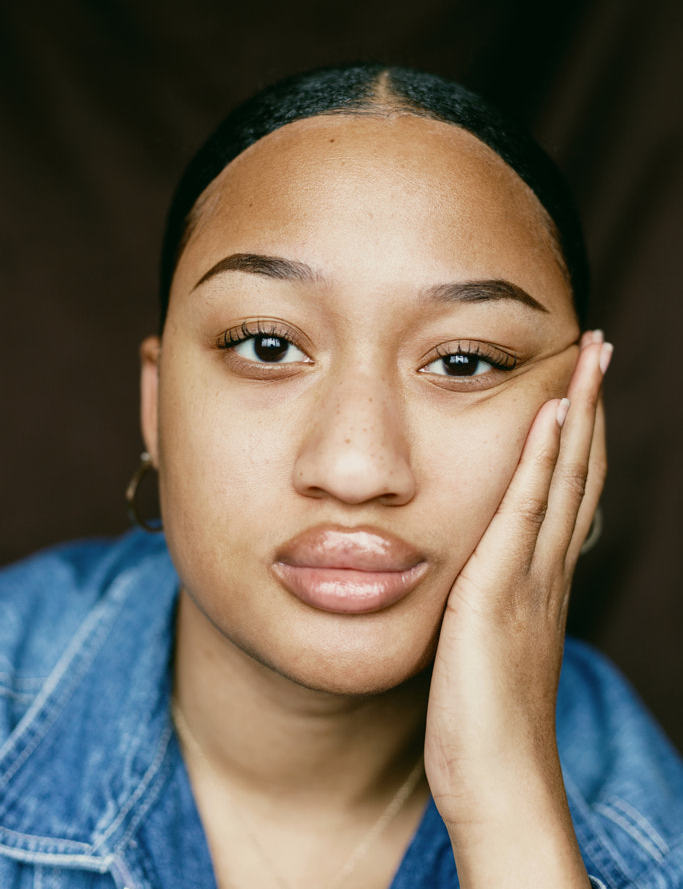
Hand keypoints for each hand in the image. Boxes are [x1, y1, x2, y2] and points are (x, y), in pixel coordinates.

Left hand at [424, 331, 609, 886]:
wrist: (497, 778)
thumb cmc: (483, 722)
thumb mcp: (488, 645)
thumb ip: (489, 603)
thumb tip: (474, 576)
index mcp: (542, 578)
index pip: (570, 489)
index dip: (579, 433)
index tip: (580, 383)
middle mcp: (547, 567)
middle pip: (580, 469)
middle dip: (589, 404)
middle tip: (598, 347)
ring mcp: (531, 575)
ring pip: (565, 476)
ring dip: (578, 411)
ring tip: (587, 355)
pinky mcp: (501, 588)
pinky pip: (526, 509)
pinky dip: (544, 457)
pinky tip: (549, 412)